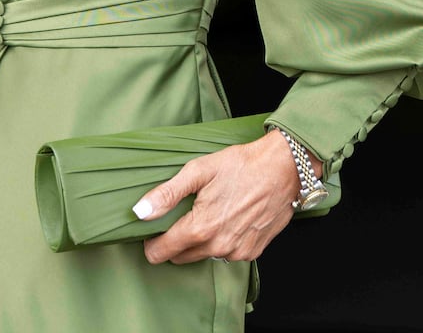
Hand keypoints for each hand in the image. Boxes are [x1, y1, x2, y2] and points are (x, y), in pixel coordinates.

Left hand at [134, 129, 300, 265]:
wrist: (282, 169)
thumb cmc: (240, 165)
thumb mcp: (199, 170)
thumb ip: (167, 194)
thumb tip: (140, 212)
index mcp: (200, 228)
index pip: (161, 253)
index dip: (152, 242)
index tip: (152, 230)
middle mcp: (218, 247)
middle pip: (180, 257)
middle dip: (175, 240)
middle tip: (182, 214)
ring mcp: (236, 253)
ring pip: (203, 256)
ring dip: (200, 240)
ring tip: (210, 211)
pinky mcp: (251, 253)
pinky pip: (226, 254)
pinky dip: (222, 240)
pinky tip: (229, 217)